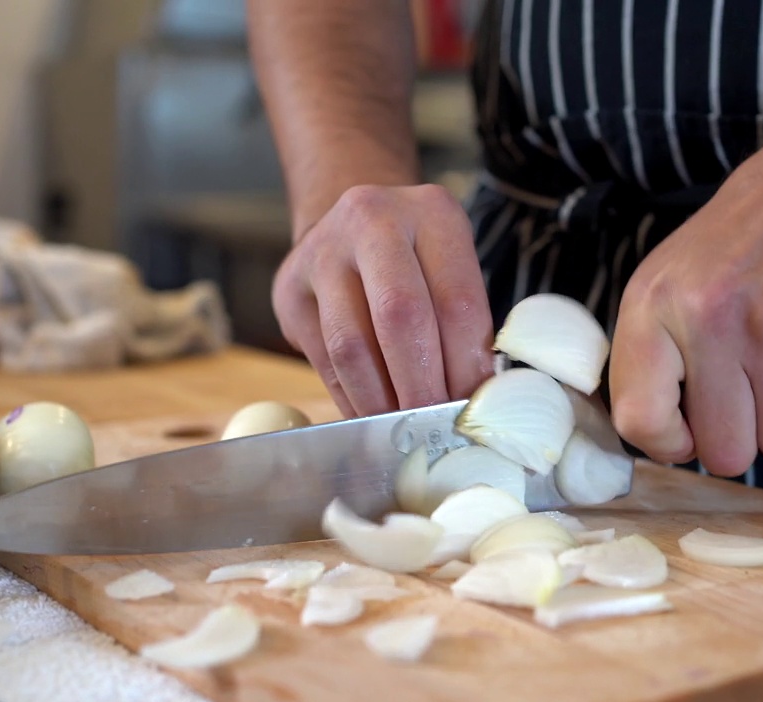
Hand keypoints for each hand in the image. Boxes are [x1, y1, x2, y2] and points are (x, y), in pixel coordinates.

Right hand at [271, 184, 494, 417]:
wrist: (348, 224)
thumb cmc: (417, 257)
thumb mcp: (452, 266)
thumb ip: (464, 323)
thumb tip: (471, 401)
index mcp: (432, 212)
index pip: (457, 301)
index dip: (466, 365)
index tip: (472, 407)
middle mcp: (373, 221)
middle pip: (400, 317)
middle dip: (421, 386)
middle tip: (435, 426)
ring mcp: (323, 253)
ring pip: (352, 345)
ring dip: (381, 400)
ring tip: (403, 427)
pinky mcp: (290, 290)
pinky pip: (323, 359)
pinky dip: (352, 398)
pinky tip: (373, 414)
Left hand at [608, 123, 762, 475]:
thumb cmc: (750, 234)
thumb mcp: (673, 276)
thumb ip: (657, 354)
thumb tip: (660, 439)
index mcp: (654, 305)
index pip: (638, 420)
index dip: (670, 445)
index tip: (690, 433)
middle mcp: (707, 318)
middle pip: (723, 450)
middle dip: (744, 436)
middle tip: (752, 394)